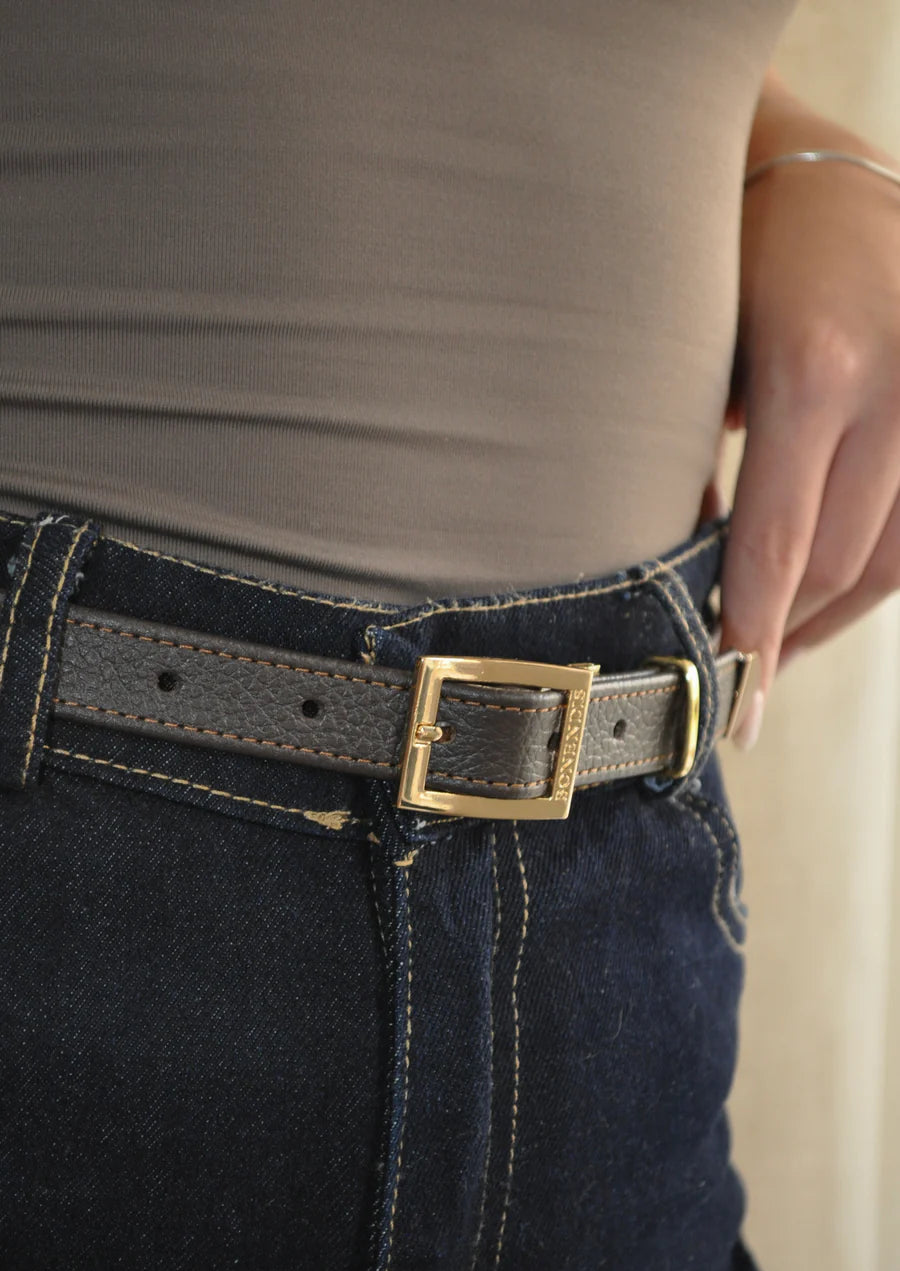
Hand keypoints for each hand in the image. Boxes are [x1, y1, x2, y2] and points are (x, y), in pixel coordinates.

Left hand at [714, 111, 899, 746]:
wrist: (814, 170)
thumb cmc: (731, 254)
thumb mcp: (693, 351)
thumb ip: (692, 459)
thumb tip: (688, 566)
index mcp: (813, 369)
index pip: (781, 546)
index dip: (755, 634)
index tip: (733, 698)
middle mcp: (898, 384)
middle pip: (843, 563)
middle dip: (787, 632)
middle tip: (738, 676)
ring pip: (898, 557)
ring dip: (836, 616)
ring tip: (782, 647)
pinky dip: (878, 570)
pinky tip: (830, 593)